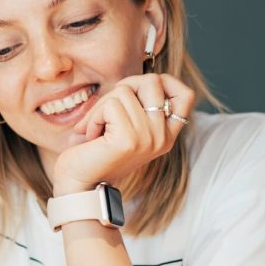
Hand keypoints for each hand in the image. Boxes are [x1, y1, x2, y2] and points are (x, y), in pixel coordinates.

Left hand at [52, 73, 194, 195]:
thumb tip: (135, 80)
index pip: (185, 95)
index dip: (165, 81)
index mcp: (165, 136)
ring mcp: (148, 138)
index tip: (137, 90)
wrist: (78, 185)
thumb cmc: (95, 154)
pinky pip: (111, 105)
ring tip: (96, 129)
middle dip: (122, 88)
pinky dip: (94, 117)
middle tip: (106, 110)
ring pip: (125, 91)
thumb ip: (137, 106)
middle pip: (152, 82)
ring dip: (101, 107)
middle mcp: (162, 137)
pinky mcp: (129, 139)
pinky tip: (91, 136)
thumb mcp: (124, 127)